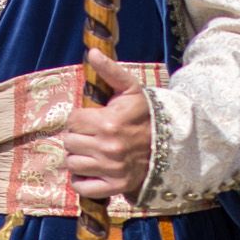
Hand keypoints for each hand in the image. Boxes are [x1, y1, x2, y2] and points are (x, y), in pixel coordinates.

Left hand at [66, 50, 154, 204]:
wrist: (170, 143)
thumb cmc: (147, 114)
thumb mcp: (130, 89)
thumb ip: (109, 71)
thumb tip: (92, 52)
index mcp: (108, 122)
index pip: (73, 120)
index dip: (79, 119)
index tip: (90, 119)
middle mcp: (107, 147)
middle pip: (69, 142)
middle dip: (77, 137)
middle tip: (90, 136)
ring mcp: (111, 168)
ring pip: (73, 164)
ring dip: (78, 157)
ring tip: (90, 151)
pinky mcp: (115, 186)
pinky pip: (83, 187)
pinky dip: (82, 181)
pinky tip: (90, 170)